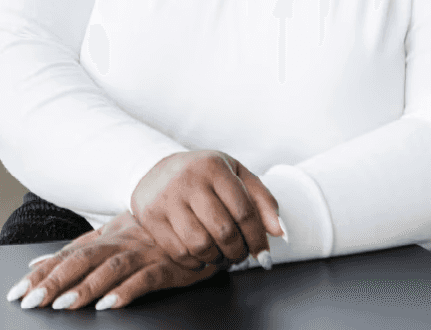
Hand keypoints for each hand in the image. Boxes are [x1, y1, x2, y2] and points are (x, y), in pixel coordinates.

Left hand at [4, 212, 219, 310]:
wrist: (200, 219)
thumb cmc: (152, 231)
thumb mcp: (114, 235)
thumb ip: (78, 248)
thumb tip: (38, 262)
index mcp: (107, 236)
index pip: (68, 254)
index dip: (43, 272)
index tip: (18, 290)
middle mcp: (122, 241)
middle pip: (83, 260)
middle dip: (55, 281)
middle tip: (30, 301)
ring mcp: (145, 253)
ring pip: (110, 269)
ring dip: (86, 287)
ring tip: (63, 305)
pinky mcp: (168, 266)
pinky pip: (145, 279)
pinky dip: (126, 291)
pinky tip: (109, 304)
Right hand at [130, 150, 282, 270]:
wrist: (157, 168)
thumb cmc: (205, 175)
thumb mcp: (236, 175)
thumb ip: (262, 200)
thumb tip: (279, 232)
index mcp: (214, 167)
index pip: (244, 211)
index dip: (258, 239)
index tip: (264, 255)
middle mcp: (189, 180)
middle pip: (223, 231)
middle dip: (238, 252)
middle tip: (240, 255)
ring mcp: (167, 198)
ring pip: (200, 245)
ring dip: (217, 259)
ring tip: (222, 255)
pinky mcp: (150, 216)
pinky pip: (179, 252)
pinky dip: (196, 262)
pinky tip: (202, 256)